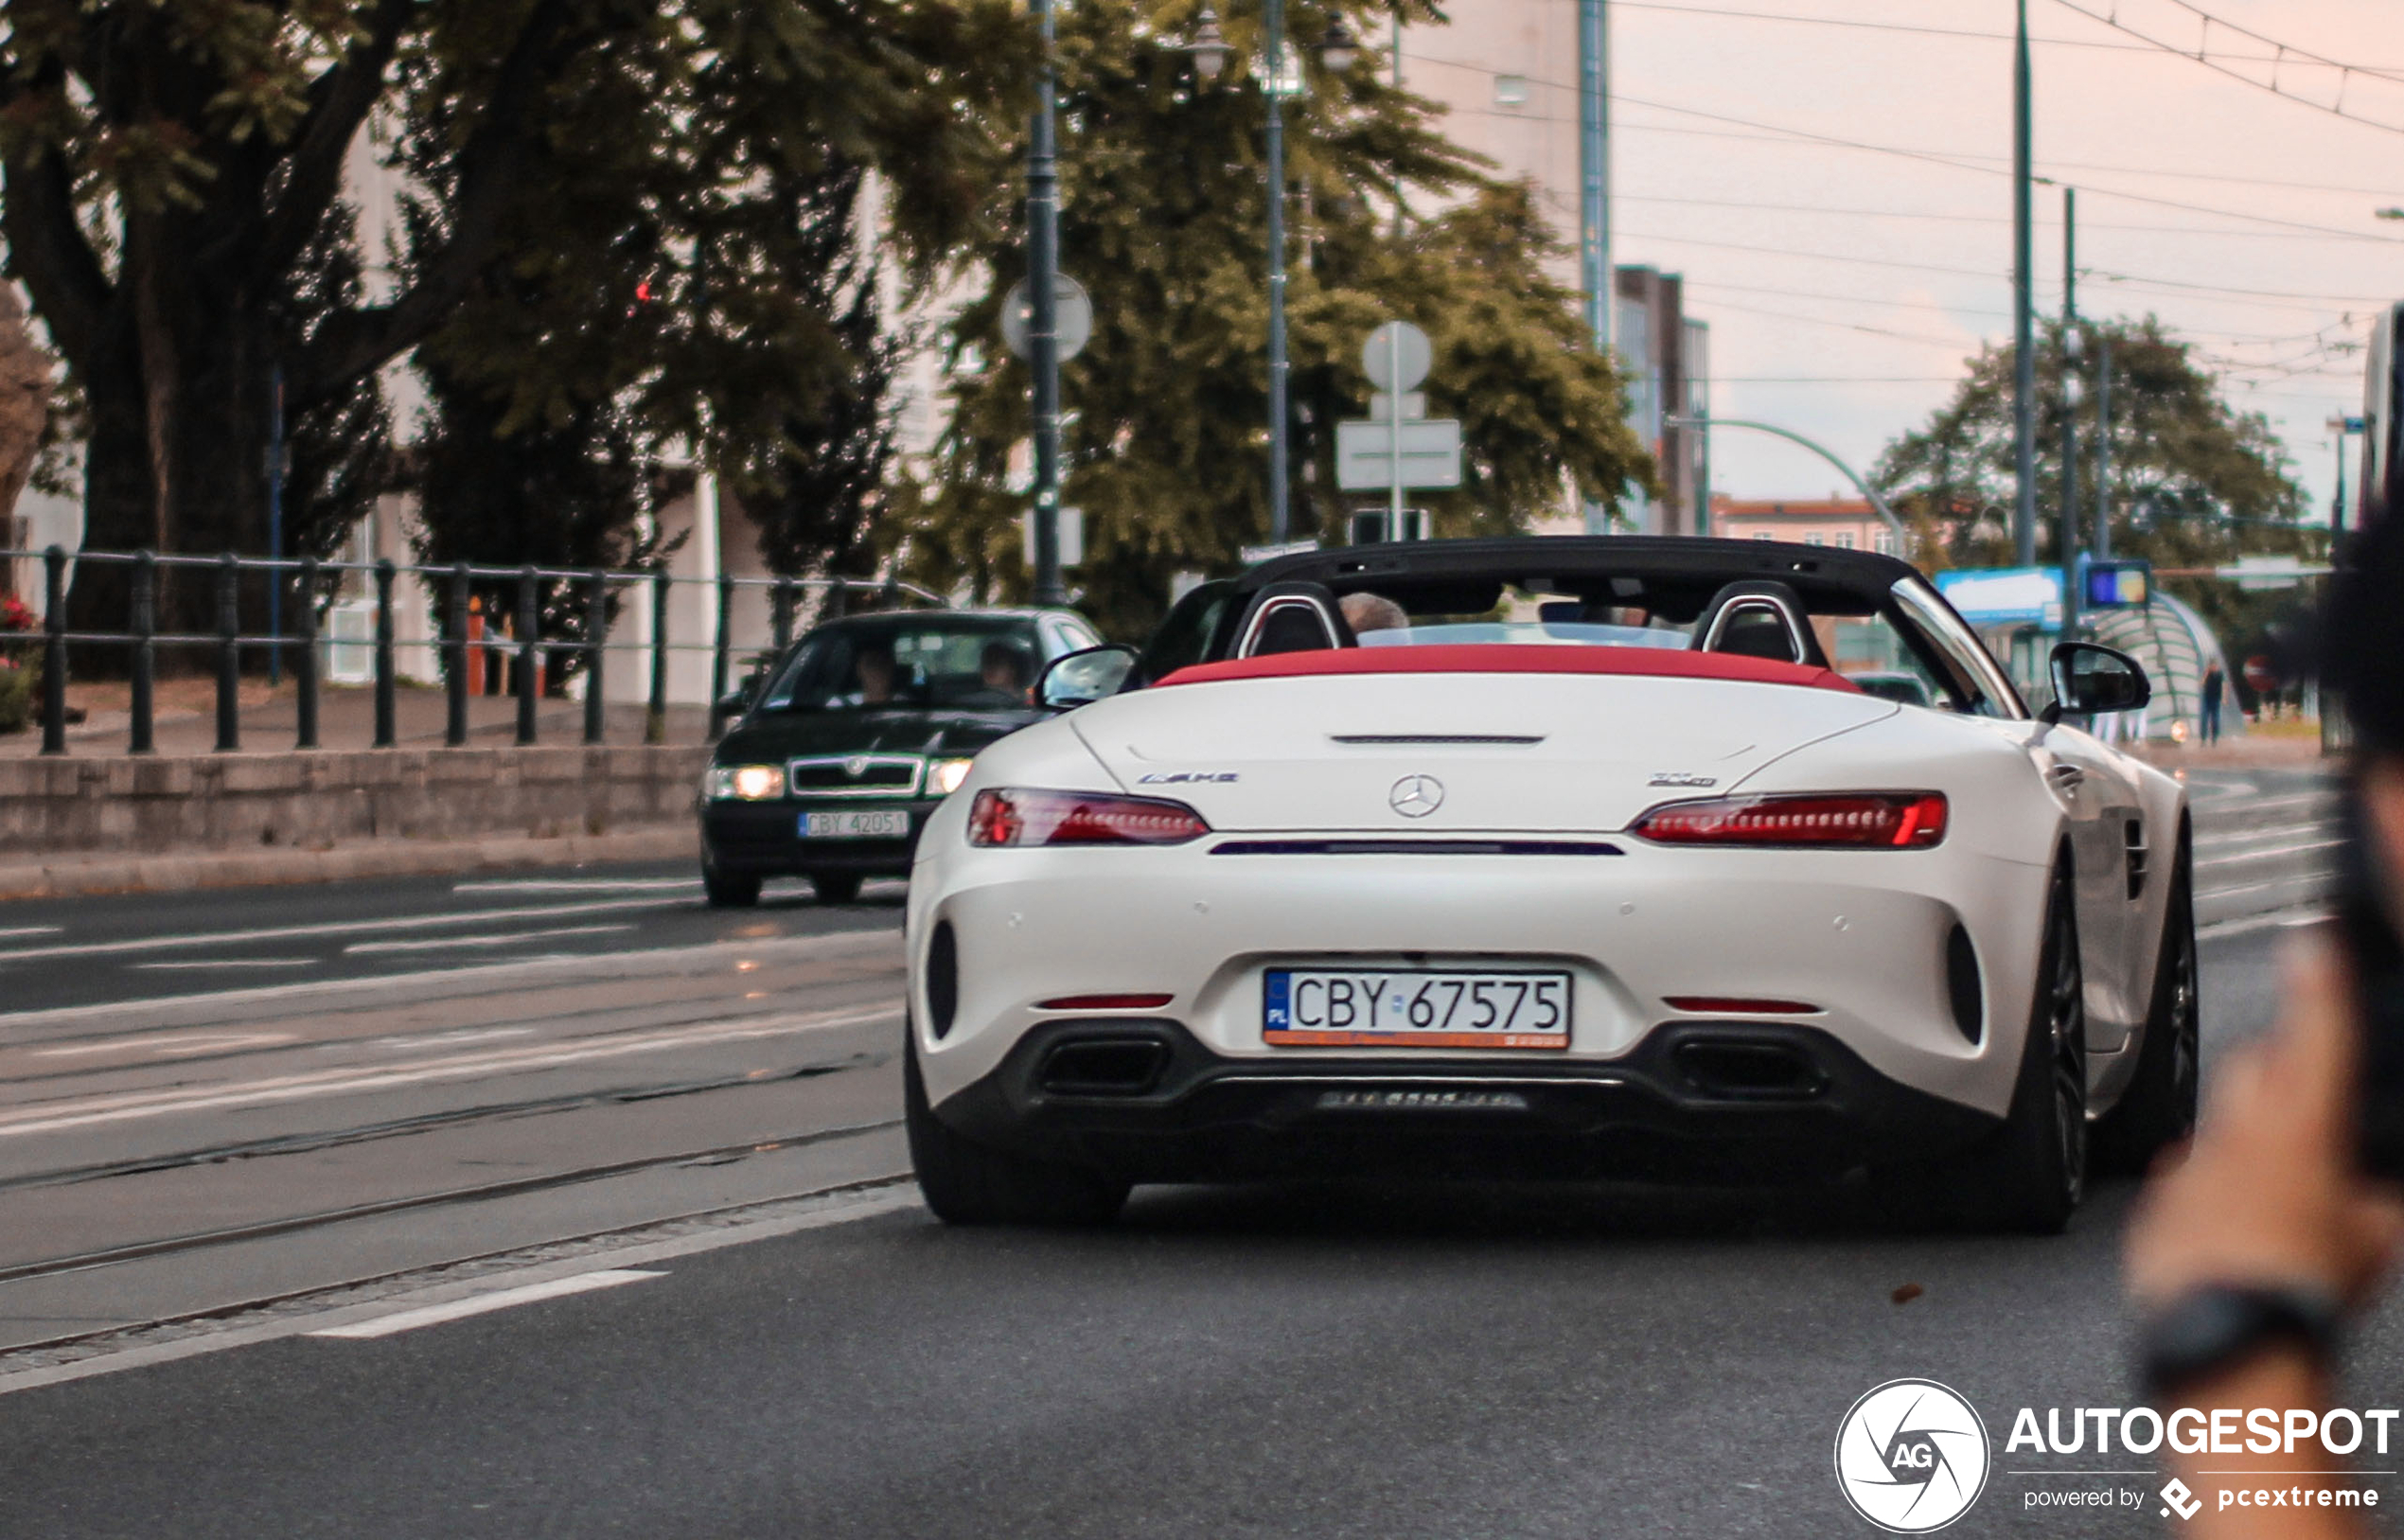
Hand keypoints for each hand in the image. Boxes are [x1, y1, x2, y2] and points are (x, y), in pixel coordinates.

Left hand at [2126, 932, 2403, 1310]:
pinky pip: (2185, 1177)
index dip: (2318, 982)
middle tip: (2310, 1106)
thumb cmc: (2305, 1287)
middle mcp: (2240, 1134)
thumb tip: (2382, 1190)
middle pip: (2256, 1066)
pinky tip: (2235, 1224)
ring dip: (2247, 1139)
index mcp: (2304, 1129)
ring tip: (2277, 1188)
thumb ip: (2381, 1197)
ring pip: (2219, 1122)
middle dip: (2282, 1070)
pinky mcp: (2158, 1200)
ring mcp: (2192, 1164)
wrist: (2229, 1335)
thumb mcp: (2376, 1239)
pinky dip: (2211, 1189)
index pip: (2316, 1033)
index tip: (2313, 941)